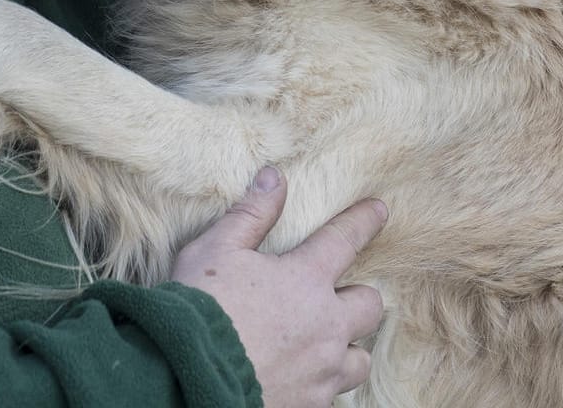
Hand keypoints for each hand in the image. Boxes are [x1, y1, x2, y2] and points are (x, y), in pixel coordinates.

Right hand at [173, 168, 386, 406]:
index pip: (345, 240)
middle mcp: (325, 326)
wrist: (182, 378)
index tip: (380, 211)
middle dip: (359, 298)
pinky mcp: (310, 405)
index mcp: (305, 280)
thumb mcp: (215, 251)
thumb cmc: (197, 310)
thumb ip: (251, 215)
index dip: (364, 221)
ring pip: (359, 358)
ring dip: (347, 347)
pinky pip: (333, 393)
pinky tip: (302, 378)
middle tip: (337, 297)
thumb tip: (274, 177)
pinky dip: (322, 383)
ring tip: (325, 345)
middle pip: (369, 306)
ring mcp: (322, 372)